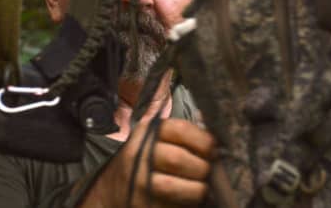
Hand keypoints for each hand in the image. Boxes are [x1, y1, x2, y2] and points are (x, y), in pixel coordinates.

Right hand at [82, 118, 215, 207]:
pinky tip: (187, 200)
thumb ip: (184, 136)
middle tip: (207, 172)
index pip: (180, 130)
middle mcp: (138, 154)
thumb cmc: (148, 160)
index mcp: (147, 132)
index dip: (203, 140)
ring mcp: (137, 182)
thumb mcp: (158, 139)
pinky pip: (171, 207)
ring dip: (196, 190)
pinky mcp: (141, 205)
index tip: (213, 149)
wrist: (114, 189)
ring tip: (201, 189)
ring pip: (174, 187)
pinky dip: (186, 205)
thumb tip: (216, 142)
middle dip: (201, 168)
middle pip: (178, 159)